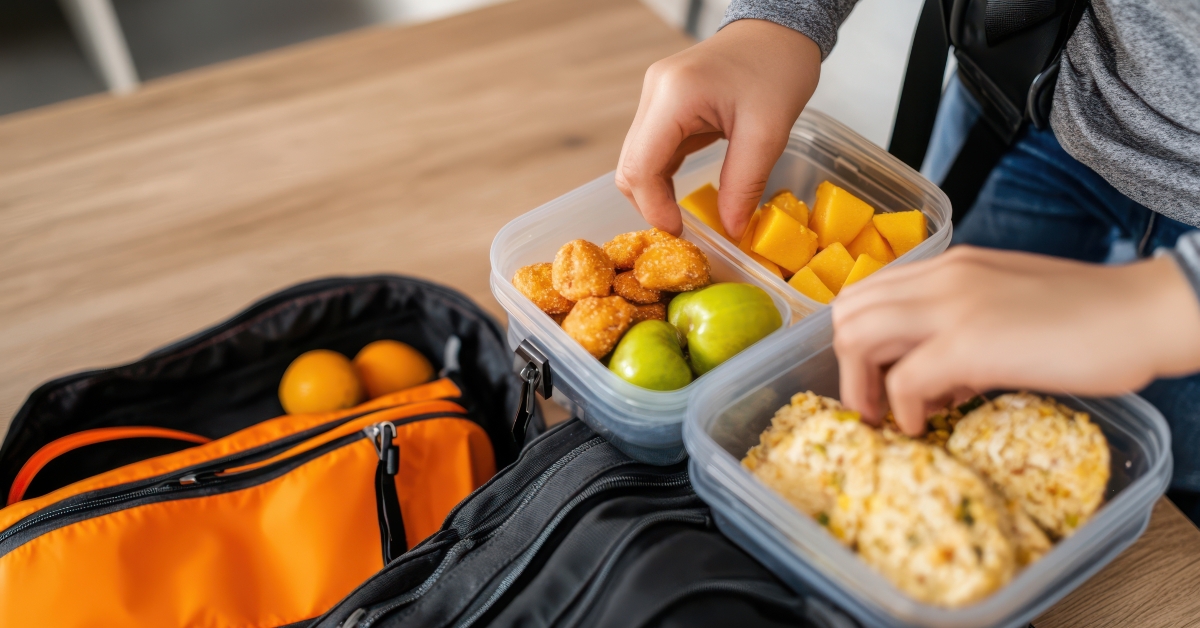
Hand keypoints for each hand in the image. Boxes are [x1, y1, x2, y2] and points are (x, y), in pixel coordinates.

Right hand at [615, 19, 820, 237]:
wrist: (778, 32)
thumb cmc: (778, 68)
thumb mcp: (769, 131)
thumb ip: (745, 184)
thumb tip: (728, 230)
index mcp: (674, 96)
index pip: (641, 166)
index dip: (654, 208)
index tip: (681, 234)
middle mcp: (654, 94)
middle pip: (629, 167)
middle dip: (651, 205)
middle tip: (685, 231)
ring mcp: (655, 100)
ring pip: (636, 163)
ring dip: (656, 194)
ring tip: (685, 218)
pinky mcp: (663, 107)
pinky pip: (652, 153)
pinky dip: (664, 179)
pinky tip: (684, 196)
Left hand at [832, 246, 1199, 433]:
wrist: (1145, 313)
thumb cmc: (1088, 318)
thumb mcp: (1005, 309)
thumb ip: (961, 330)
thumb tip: (932, 379)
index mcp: (949, 267)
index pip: (866, 291)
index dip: (855, 338)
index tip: (872, 375)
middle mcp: (941, 278)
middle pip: (848, 311)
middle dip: (845, 364)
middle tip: (870, 404)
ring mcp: (951, 307)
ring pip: (856, 337)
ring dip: (861, 387)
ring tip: (887, 418)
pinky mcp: (969, 344)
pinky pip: (903, 380)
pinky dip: (901, 410)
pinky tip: (923, 425)